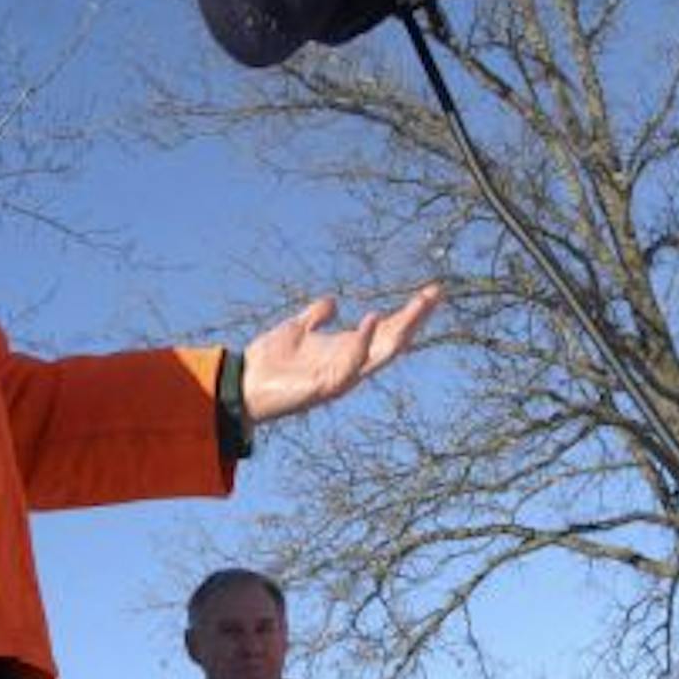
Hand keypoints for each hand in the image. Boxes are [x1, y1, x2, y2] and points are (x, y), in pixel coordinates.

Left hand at [240, 284, 440, 424]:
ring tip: (418, 305)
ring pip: (382, 354)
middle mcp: (351, 364)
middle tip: (435, 294)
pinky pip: (352, 364)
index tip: (430, 292)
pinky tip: (372, 319)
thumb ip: (316, 316)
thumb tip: (333, 301)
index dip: (409, 313)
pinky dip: (363, 342)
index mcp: (346, 350)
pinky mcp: (327, 386)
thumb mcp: (297, 329)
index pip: (386, 330)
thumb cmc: (270, 361)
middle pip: (393, 341)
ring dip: (402, 329)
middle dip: (415, 318)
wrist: (243, 384)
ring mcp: (342, 376)